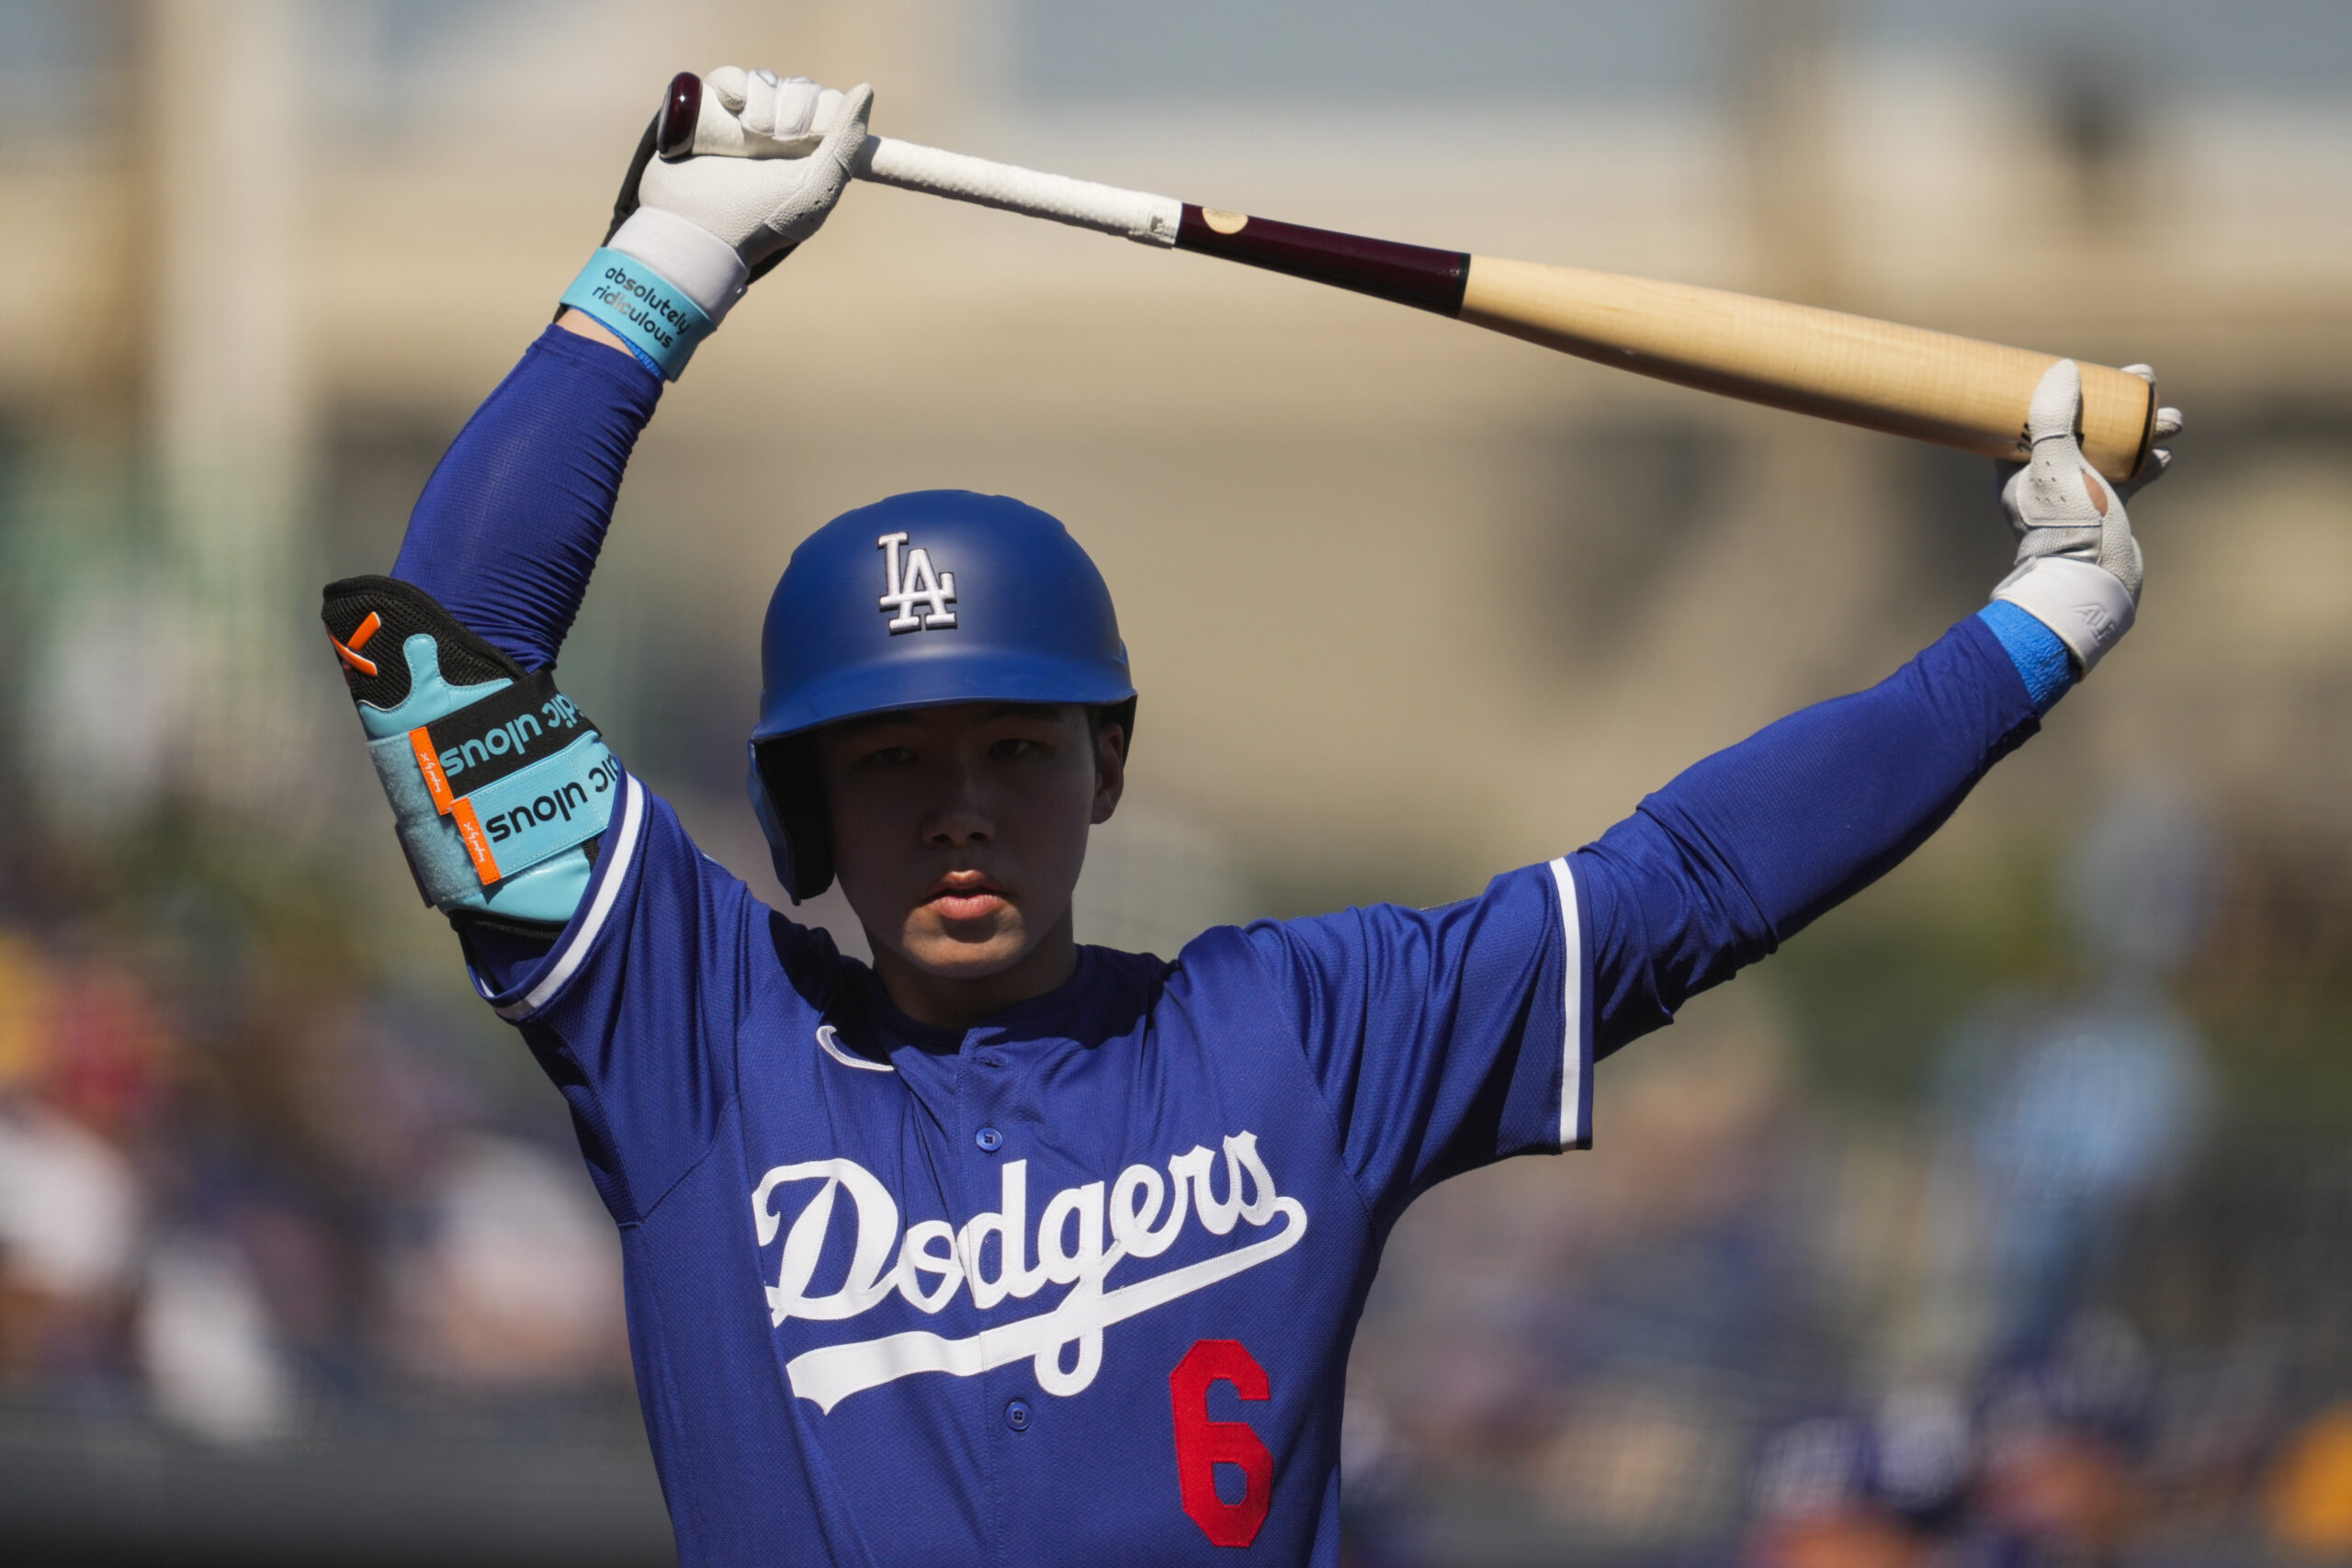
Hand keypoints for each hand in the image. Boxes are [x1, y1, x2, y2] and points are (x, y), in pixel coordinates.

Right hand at [601, 69, 874, 322]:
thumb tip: (865, 89)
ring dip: (764, 101)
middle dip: (794, 110)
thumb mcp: (817, 187)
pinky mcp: (709, 112)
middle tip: (777, 140)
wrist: (695, 229)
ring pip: (766, 81)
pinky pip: (731, 77)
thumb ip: (847, 143)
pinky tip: (731, 105)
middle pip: (801, 89)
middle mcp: (780, 136)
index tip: (811, 137)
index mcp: (811, 155)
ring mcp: (743, 123)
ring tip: (750, 133)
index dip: (826, 111)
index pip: (831, 105)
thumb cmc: (763, 219)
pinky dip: (734, 84)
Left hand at [1989, 359, 2178, 671]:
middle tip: (2148, 380)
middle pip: (2083, 423)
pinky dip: (2148, 462)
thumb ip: (2054, 418)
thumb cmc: (2066, 526)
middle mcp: (2044, 476)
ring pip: (2112, 446)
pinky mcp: (2104, 508)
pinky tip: (2165, 456)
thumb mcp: (2056, 465)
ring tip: (2172, 420)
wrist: (2091, 584)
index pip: (2039, 411)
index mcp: (2017, 466)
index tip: (2098, 368)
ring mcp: (2075, 492)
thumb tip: (2063, 369)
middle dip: (2120, 401)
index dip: (2068, 386)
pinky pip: (2128, 475)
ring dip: (2144, 428)